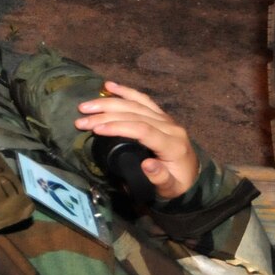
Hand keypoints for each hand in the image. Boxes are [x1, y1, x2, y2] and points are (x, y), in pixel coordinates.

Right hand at [75, 81, 197, 198]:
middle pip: (135, 114)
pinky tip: (108, 86)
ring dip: (108, 103)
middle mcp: (170, 127)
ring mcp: (165, 119)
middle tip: (81, 120)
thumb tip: (147, 165)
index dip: (118, 127)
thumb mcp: (171, 188)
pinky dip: (125, 91)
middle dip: (105, 115)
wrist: (192, 176)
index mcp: (172, 144)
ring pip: (135, 104)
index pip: (142, 130)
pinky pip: (142, 100)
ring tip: (86, 106)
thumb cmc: (177, 184)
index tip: (96, 129)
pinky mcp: (161, 116)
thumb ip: (160, 178)